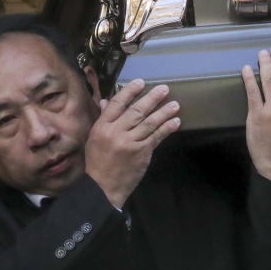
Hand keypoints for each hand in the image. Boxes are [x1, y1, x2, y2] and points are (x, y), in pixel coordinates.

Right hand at [85, 79, 180, 207]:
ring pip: (149, 123)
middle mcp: (116, 132)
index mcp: (102, 127)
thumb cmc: (98, 161)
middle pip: (136, 111)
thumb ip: (103, 118)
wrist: (102, 187)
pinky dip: (167, 128)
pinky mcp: (141, 152)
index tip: (141, 82)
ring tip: (175, 104)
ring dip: (164, 112)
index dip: (130, 91)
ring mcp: (129, 143)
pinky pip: (156, 137)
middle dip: (152, 98)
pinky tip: (175, 121)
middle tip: (164, 88)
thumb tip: (105, 101)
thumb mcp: (95, 138)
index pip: (117, 104)